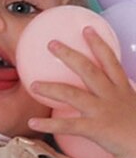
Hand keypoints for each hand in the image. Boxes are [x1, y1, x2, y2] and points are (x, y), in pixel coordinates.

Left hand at [27, 26, 135, 157]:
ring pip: (72, 94)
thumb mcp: (132, 108)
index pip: (110, 60)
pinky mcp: (96, 129)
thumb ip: (120, 99)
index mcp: (122, 89)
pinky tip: (32, 122)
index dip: (98, 43)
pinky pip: (67, 125)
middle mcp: (112, 96)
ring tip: (34, 84)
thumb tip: (108, 96)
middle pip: (88, 69)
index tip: (87, 29)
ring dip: (51, 88)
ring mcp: (102, 111)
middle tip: (52, 44)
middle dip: (69, 55)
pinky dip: (48, 124)